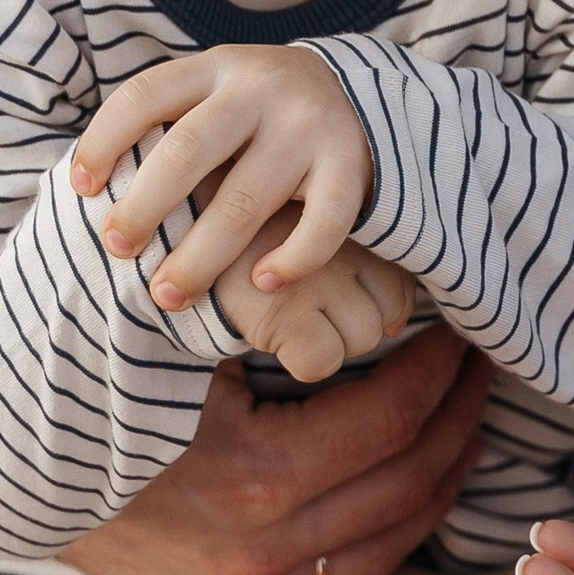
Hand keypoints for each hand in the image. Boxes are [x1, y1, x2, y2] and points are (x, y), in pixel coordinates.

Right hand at [60, 331, 488, 574]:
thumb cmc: (90, 380)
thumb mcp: (176, 335)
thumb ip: (267, 310)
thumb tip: (362, 261)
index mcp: (255, 479)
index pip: (393, 420)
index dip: (442, 373)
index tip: (462, 334)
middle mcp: (261, 551)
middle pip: (409, 485)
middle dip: (458, 421)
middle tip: (483, 371)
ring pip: (391, 544)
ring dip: (443, 481)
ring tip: (464, 426)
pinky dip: (393, 535)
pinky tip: (414, 491)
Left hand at [72, 47, 373, 315]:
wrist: (362, 91)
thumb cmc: (259, 113)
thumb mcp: (215, 92)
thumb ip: (170, 123)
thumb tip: (88, 185)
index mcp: (214, 67)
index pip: (143, 95)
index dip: (102, 142)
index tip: (80, 189)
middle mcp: (259, 90)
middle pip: (187, 152)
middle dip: (144, 208)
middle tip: (117, 250)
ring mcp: (307, 126)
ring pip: (245, 199)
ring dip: (201, 255)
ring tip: (170, 294)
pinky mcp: (351, 164)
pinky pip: (322, 221)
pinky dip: (292, 258)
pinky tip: (262, 283)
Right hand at [212, 215, 415, 386]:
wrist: (174, 219)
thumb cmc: (247, 227)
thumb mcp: (305, 221)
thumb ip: (360, 260)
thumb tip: (398, 327)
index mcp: (351, 214)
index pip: (399, 284)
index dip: (372, 304)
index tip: (333, 298)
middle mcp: (343, 242)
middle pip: (387, 313)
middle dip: (351, 322)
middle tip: (303, 305)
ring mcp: (314, 276)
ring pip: (361, 338)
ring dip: (329, 341)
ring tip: (285, 314)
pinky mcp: (280, 311)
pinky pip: (321, 361)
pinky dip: (300, 359)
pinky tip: (271, 332)